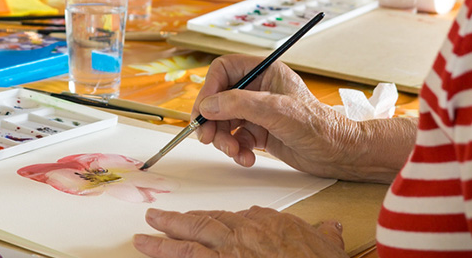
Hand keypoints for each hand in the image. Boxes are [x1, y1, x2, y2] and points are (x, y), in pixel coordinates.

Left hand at [133, 206, 345, 257]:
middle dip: (176, 222)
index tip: (202, 222)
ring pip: (189, 245)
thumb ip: (322, 232)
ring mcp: (229, 254)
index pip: (232, 218)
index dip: (213, 222)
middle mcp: (241, 234)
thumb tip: (330, 227)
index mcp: (262, 222)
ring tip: (142, 241)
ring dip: (163, 243)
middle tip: (153, 219)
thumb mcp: (325, 242)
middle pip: (202, 224)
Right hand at [193, 54, 417, 182]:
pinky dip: (236, 150)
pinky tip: (247, 158)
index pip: (224, 70)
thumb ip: (239, 104)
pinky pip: (235, 139)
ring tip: (234, 152)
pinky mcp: (260, 132)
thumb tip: (208, 106)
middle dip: (212, 120)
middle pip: (219, 98)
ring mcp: (258, 112)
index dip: (210, 88)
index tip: (203, 110)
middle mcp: (258, 89)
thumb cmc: (317, 125)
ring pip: (224, 121)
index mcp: (264, 71)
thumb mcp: (275, 110)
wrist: (338, 154)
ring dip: (223, 139)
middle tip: (207, 138)